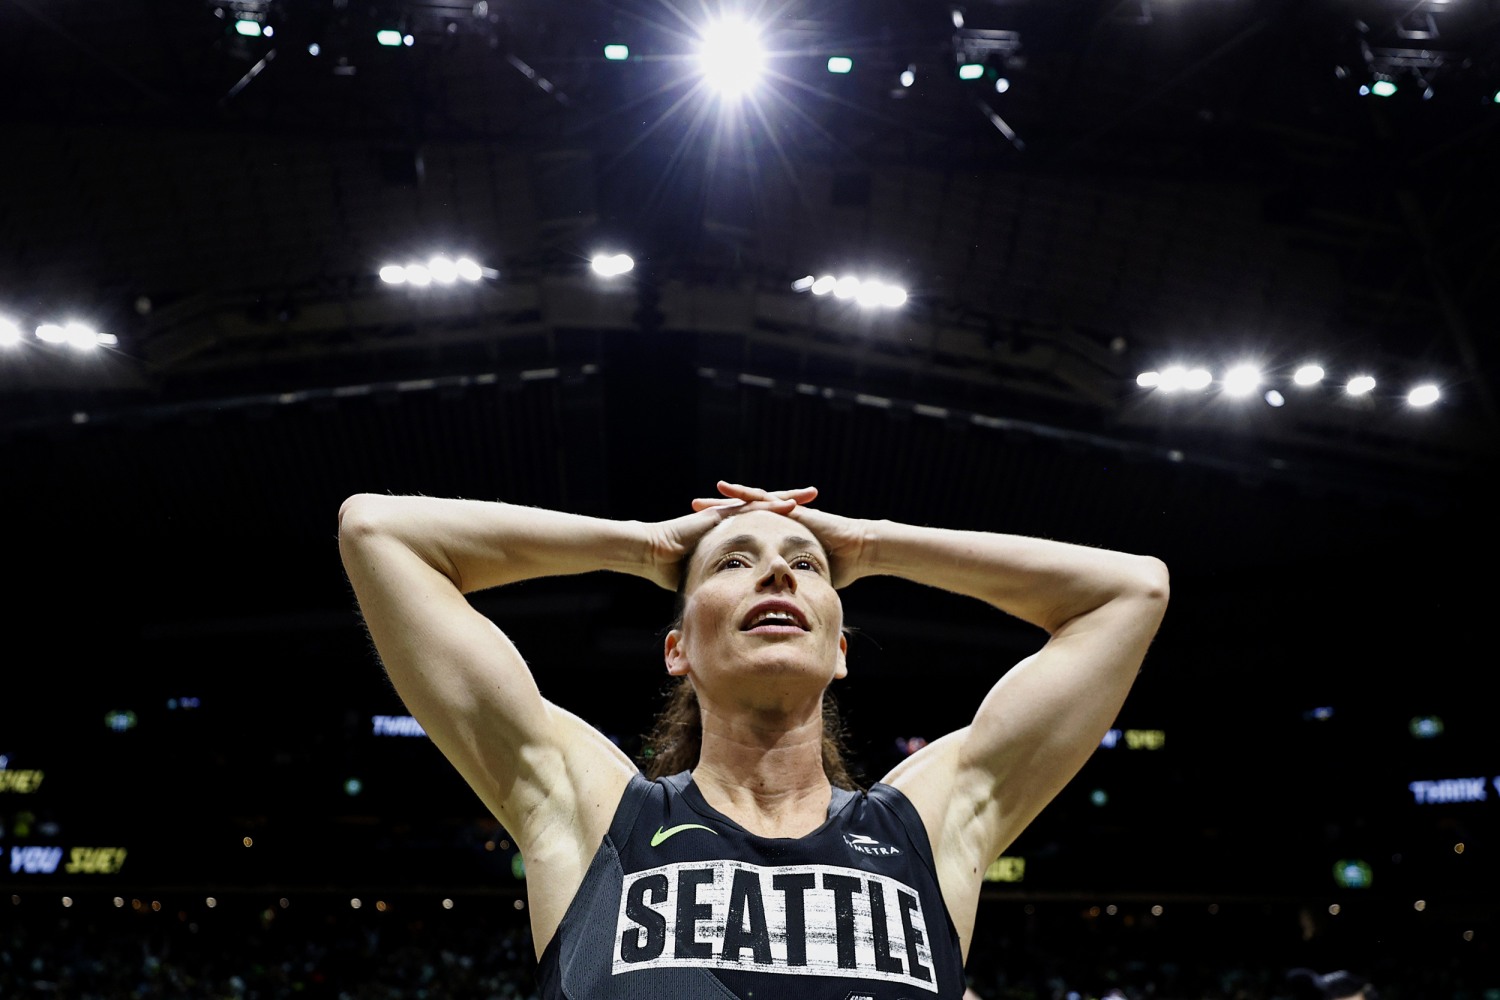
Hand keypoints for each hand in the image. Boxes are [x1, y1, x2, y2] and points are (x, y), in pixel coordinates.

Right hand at [641, 485, 804, 590]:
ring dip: (788, 499)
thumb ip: (721, 586)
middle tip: (815, 499)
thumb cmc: (671, 570)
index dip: (784, 525)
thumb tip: (732, 608)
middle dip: (793, 505)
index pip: (763, 527)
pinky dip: (770, 506)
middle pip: (768, 510)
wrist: (653, 554)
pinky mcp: (720, 514)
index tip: (806, 525)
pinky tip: (789, 505)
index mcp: (731, 534)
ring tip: (810, 495)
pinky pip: (750, 508)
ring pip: (763, 503)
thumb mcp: (707, 579)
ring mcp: (725, 514)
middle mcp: (731, 520)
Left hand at [693, 481, 871, 588]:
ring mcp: (785, 514)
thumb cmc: (841, 567)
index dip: (727, 536)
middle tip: (693, 514)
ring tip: (701, 500)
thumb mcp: (808, 582)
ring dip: (724, 502)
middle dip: (718, 516)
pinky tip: (725, 488)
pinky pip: (764, 499)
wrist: (860, 549)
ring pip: (749, 505)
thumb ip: (794, 592)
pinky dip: (744, 494)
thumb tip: (786, 615)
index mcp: (781, 538)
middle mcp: (780, 523)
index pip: (749, 535)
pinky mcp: (791, 509)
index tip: (704, 538)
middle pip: (743, 517)